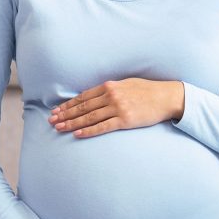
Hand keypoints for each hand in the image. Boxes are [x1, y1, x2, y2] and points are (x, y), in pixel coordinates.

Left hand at [47, 78, 184, 137]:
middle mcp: (111, 96)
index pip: (83, 97)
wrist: (167, 97)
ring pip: (89, 117)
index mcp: (109, 86)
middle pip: (82, 107)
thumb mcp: (126, 84)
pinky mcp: (125, 120)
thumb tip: (96, 96)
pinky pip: (102, 127)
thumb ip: (111, 90)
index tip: (57, 110)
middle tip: (51, 121)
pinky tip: (77, 134)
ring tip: (59, 128)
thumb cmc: (148, 91)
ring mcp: (118, 108)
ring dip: (72, 123)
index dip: (68, 104)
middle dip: (65, 114)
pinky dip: (89, 130)